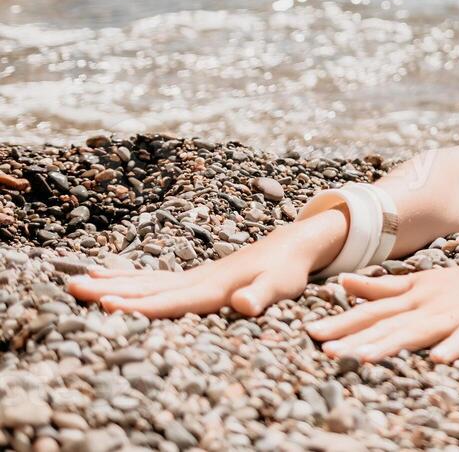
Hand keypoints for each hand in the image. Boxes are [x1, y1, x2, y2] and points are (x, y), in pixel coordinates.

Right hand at [64, 214, 335, 317]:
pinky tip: (106, 276)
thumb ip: (261, 296)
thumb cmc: (287, 271)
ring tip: (76, 281)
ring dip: (112, 282)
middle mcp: (197, 280)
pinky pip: (153, 278)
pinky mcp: (193, 277)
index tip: (108, 304)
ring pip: (145, 280)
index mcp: (213, 288)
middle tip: (73, 288)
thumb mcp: (281, 287)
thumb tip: (243, 305)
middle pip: (147, 287)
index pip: (172, 300)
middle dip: (110, 289)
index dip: (141, 305)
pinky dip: (128, 278)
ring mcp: (192, 276)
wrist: (293, 245)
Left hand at [304, 259, 458, 364]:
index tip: (312, 333)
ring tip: (365, 358)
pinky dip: (453, 347)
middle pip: (388, 324)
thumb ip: (382, 287)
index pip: (372, 310)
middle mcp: (428, 304)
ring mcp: (455, 314)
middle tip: (325, 353)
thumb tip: (343, 283)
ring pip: (419, 332)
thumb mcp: (420, 281)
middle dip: (356, 338)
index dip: (342, 321)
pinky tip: (438, 360)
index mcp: (413, 294)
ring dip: (392, 344)